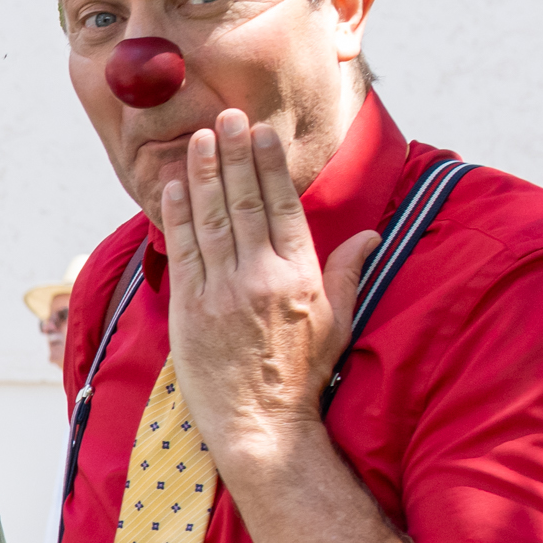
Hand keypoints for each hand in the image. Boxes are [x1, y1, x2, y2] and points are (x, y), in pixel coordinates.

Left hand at [160, 110, 380, 471]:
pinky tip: (172, 186)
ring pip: (210, 219)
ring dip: (202, 175)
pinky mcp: (190, 310)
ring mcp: (222, 292)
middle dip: (233, 155)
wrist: (262, 426)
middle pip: (245, 202)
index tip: (261, 134)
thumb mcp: (338, 322)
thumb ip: (348, 273)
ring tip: (197, 138)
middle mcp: (260, 278)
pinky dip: (176, 215)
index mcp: (299, 276)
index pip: (283, 206)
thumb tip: (369, 235)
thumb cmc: (302, 375)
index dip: (269, 165)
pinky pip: (182, 251)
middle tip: (226, 116)